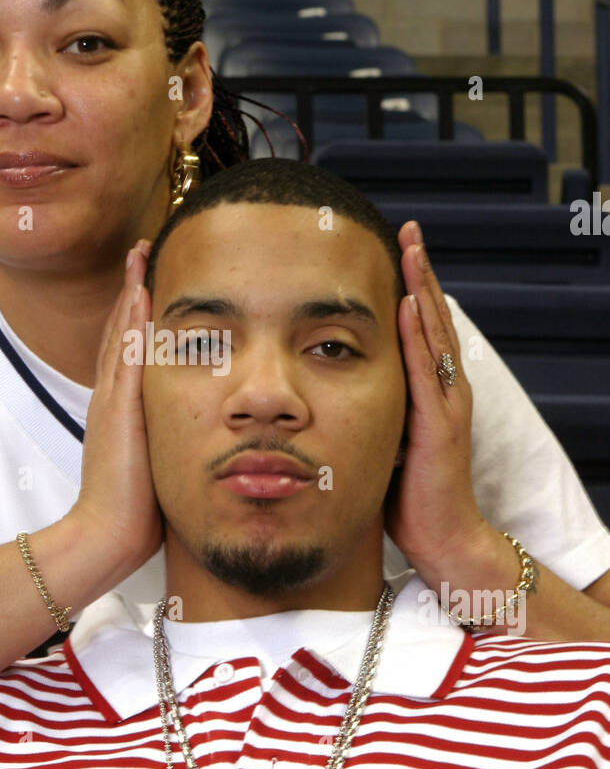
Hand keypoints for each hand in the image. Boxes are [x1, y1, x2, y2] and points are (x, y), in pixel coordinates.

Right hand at [74, 241, 163, 580]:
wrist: (106, 536)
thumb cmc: (137, 512)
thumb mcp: (158, 465)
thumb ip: (171, 444)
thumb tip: (203, 438)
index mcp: (122, 411)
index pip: (130, 352)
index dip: (138, 315)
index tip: (149, 281)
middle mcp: (112, 398)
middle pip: (121, 332)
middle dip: (131, 290)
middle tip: (141, 250)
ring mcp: (112, 402)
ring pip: (121, 335)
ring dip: (130, 293)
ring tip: (139, 254)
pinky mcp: (118, 410)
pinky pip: (125, 356)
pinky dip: (130, 323)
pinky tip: (139, 293)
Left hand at [385, 221, 487, 580]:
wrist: (441, 539)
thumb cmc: (406, 494)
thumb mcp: (380, 438)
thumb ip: (364, 407)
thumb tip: (323, 386)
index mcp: (427, 391)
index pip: (419, 327)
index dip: (410, 286)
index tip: (396, 247)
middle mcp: (443, 390)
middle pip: (431, 318)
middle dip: (419, 273)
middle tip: (408, 229)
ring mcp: (446, 405)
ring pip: (434, 335)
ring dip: (423, 290)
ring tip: (412, 250)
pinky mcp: (440, 426)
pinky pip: (428, 373)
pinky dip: (420, 337)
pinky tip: (409, 307)